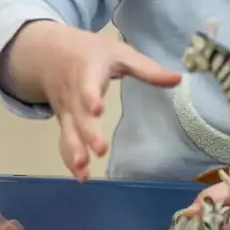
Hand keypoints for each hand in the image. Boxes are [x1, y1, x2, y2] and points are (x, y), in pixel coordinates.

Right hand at [11, 21, 180, 180]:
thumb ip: (147, 68)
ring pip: (68, 132)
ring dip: (74, 152)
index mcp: (87, 72)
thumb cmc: (92, 52)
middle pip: (78, 115)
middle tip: (100, 151)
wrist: (50, 53)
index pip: (86, 85)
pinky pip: (65, 140)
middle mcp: (73, 94)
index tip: (97, 109)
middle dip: (87, 134)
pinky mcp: (64, 122)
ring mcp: (66, 110)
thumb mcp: (119, 52)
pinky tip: (81, 177)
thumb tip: (179, 79)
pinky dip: (69, 159)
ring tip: (84, 171)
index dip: (90, 97)